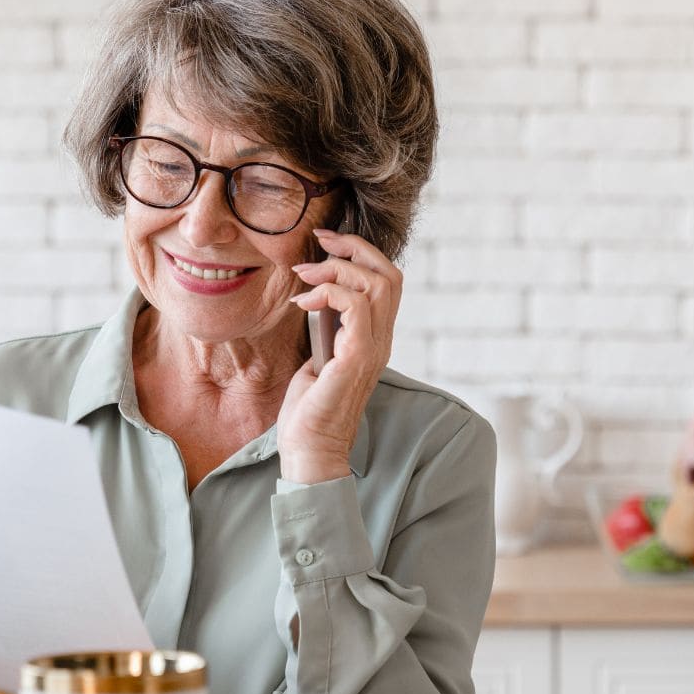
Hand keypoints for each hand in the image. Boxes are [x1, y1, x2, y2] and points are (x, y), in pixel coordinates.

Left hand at [278, 225, 401, 484]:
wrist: (310, 450)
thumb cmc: (309, 411)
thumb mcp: (319, 359)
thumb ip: (328, 331)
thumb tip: (319, 302)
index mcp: (375, 339)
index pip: (386, 281)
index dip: (360, 253)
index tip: (325, 244)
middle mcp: (381, 341)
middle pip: (389, 274)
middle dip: (353, 247)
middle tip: (318, 243)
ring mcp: (373, 349)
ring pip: (376, 284)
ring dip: (336, 270)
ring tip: (305, 278)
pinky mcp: (356, 357)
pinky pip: (356, 306)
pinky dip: (328, 293)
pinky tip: (304, 304)